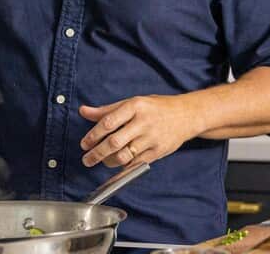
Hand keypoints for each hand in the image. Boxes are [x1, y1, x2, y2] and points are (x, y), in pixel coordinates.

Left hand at [79, 94, 202, 168]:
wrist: (186, 115)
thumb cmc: (155, 108)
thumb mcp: (132, 103)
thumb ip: (107, 110)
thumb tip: (83, 111)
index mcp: (135, 106)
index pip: (109, 122)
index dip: (93, 135)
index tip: (84, 143)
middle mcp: (143, 122)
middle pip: (114, 142)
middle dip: (97, 153)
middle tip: (86, 159)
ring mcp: (151, 138)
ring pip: (124, 156)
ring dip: (108, 161)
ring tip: (101, 160)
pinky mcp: (157, 152)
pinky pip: (135, 163)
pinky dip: (123, 166)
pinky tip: (117, 164)